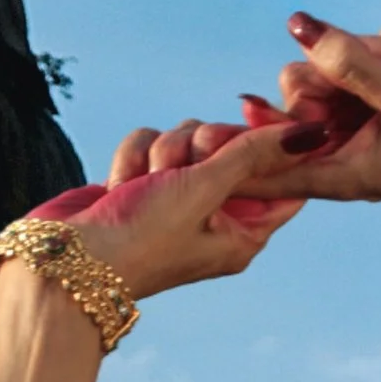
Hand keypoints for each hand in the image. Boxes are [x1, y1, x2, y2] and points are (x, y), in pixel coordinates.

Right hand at [19, 120, 306, 300]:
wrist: (69, 262)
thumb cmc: (141, 239)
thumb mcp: (204, 189)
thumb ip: (253, 154)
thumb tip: (311, 134)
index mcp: (243, 233)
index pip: (282, 176)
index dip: (270, 141)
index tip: (252, 118)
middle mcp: (214, 216)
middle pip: (232, 145)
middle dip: (201, 144)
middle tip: (184, 164)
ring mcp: (176, 199)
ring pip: (186, 136)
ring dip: (161, 150)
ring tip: (143, 184)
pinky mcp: (142, 184)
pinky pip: (151, 140)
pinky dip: (133, 156)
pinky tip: (120, 185)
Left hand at [238, 11, 380, 214]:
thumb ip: (347, 60)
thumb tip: (296, 26)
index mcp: (337, 168)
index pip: (262, 164)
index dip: (232, 143)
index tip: (205, 126)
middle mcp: (348, 145)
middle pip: (303, 89)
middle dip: (343, 61)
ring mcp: (373, 120)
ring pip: (345, 63)